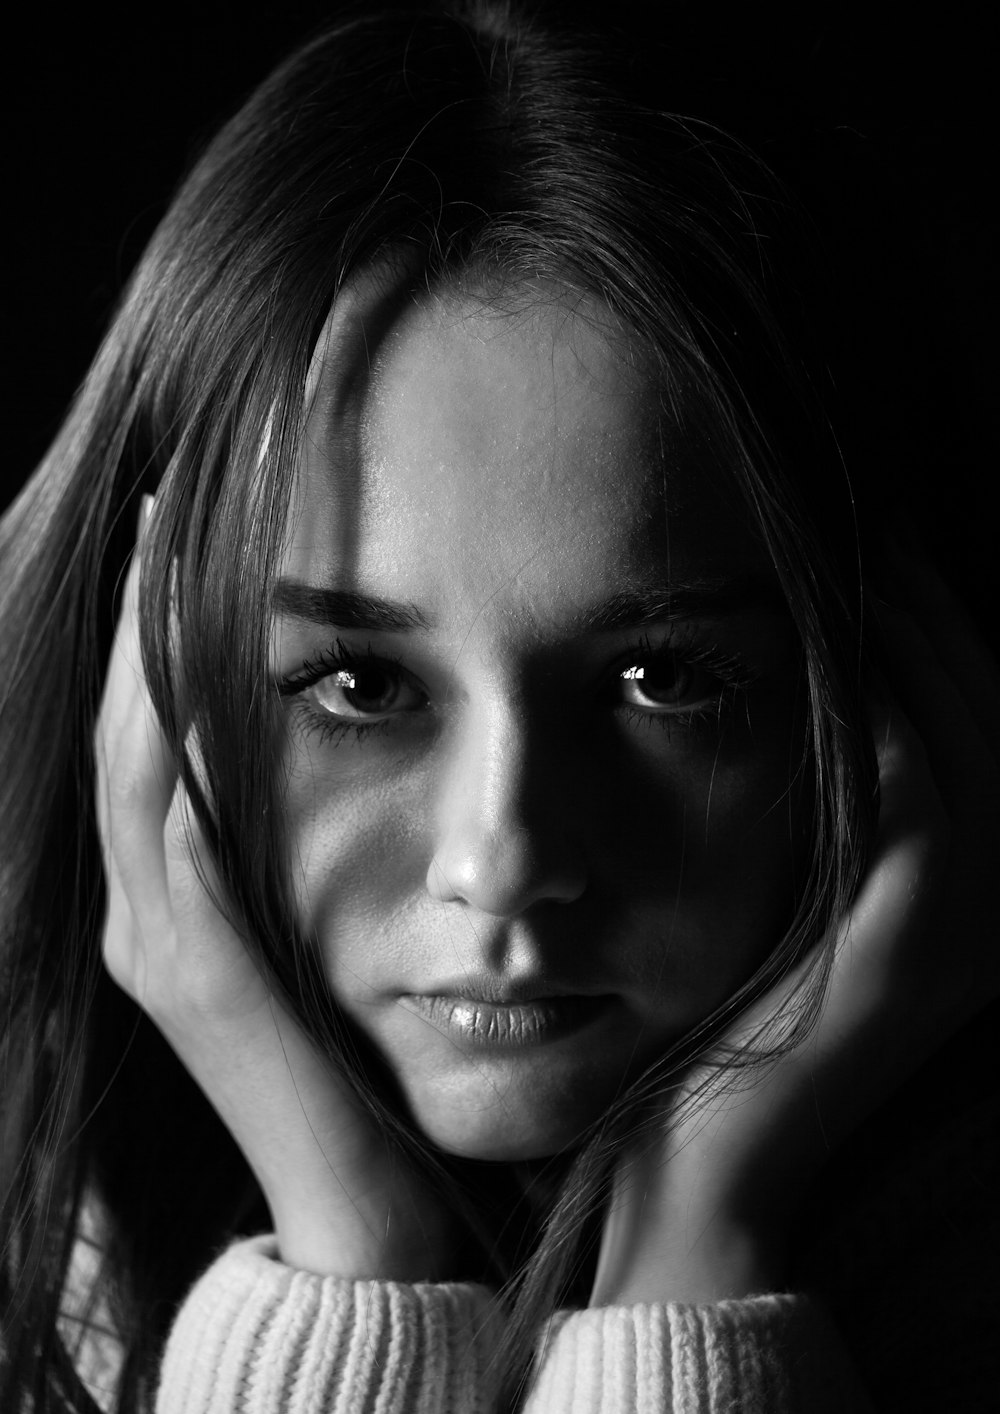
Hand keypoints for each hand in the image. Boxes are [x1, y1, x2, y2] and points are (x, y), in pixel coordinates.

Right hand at [95, 528, 455, 1279]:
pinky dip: (179, 737)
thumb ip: (315, 859)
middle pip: (124, 728)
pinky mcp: (196, 971)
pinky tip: (197, 655)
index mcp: (179, 899)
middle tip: (163, 504)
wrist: (366, 1211)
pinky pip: (178, 826)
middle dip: (140, 614)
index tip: (183, 532)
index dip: (154, 632)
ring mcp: (158, 941)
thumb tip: (341, 749)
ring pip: (136, 760)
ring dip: (150, 650)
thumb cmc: (366, 1069)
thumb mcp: (334, 939)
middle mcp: (147, 912)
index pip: (150, 735)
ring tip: (169, 543)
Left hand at [591, 543, 999, 1305]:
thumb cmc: (725, 1030)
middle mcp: (994, 910)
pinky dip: (883, 713)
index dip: (936, 627)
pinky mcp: (915, 950)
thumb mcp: (786, 902)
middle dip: (930, 611)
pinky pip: (918, 794)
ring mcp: (969, 932)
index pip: (974, 722)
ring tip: (850, 561)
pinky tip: (832, 650)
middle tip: (864, 525)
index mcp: (970, 897)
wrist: (702, 1171)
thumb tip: (799, 685)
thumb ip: (818, 812)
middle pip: (986, 713)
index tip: (873, 547)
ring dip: (911, 640)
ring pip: (965, 736)